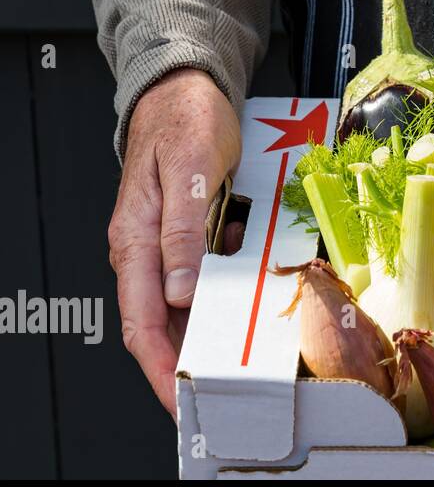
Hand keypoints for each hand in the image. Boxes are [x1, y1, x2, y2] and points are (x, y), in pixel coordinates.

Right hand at [108, 68, 242, 415]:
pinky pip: (202, 270)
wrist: (187, 88)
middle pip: (162, 323)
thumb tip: (179, 291)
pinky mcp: (185, 231)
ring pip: (185, 300)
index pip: (143, 324)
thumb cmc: (185, 121)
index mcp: (136, 240)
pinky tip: (245, 277)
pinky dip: (223, 282)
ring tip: (241, 340)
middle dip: (187, 359)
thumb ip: (182, 232)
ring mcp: (164, 241)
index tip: (182, 398)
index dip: (160, 369)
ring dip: (210, 320)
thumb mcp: (191, 173)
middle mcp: (144, 248)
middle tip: (221, 386)